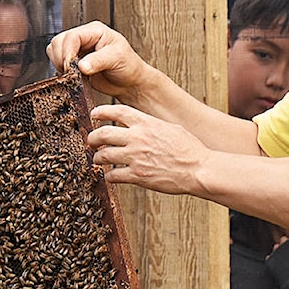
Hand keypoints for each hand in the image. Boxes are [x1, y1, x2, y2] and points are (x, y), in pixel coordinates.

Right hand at [46, 21, 149, 100]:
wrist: (130, 82)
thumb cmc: (129, 66)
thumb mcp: (117, 59)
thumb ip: (98, 61)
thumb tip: (81, 66)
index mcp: (95, 31)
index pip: (72, 36)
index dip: (67, 51)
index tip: (70, 66)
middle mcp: (84, 38)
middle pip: (59, 41)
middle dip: (61, 58)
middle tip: (71, 73)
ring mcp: (78, 49)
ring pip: (55, 50)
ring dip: (59, 63)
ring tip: (72, 75)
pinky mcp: (74, 62)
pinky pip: (58, 62)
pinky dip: (60, 69)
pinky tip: (72, 77)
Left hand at [88, 104, 206, 193]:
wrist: (198, 169)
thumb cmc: (189, 148)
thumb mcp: (170, 128)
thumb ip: (151, 125)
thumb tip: (141, 124)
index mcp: (146, 123)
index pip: (116, 111)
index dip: (101, 111)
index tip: (94, 114)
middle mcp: (137, 138)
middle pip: (102, 133)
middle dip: (92, 137)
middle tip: (90, 141)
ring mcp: (135, 157)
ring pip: (103, 155)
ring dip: (97, 158)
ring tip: (97, 159)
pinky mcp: (137, 176)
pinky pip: (113, 175)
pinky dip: (109, 176)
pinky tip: (111, 176)